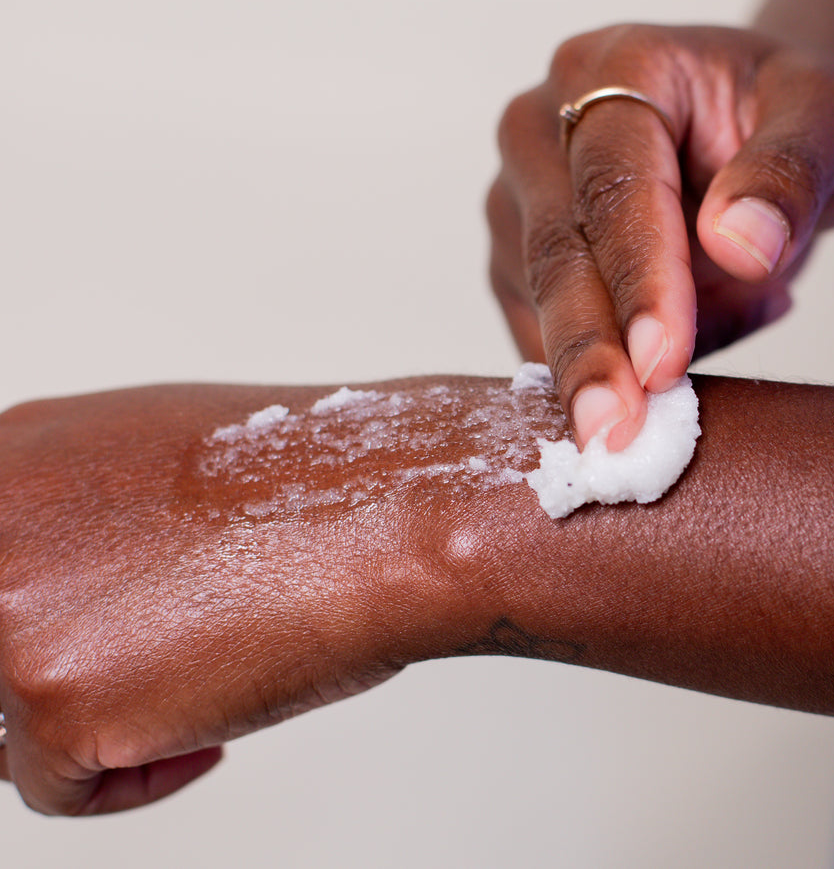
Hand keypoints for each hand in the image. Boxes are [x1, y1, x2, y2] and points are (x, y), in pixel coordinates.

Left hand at [0, 382, 511, 814]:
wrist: (386, 513)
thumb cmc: (314, 483)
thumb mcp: (161, 454)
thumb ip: (82, 507)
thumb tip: (78, 569)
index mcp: (7, 457)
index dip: (48, 617)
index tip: (97, 637)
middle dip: (67, 673)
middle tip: (146, 670)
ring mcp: (7, 614)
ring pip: (6, 725)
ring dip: (96, 728)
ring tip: (191, 691)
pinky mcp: (51, 700)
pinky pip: (62, 789)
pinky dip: (142, 779)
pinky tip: (212, 730)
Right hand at [487, 24, 833, 449]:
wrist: (767, 128)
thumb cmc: (796, 115)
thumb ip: (793, 173)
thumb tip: (741, 246)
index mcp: (618, 65)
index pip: (613, 183)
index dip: (640, 277)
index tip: (665, 360)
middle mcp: (544, 122)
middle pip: (554, 250)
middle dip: (592, 352)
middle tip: (620, 437)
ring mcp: (520, 194)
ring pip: (540, 302)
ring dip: (623, 360)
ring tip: (749, 317)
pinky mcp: (516, 259)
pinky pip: (544, 334)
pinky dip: (620, 365)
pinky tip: (715, 325)